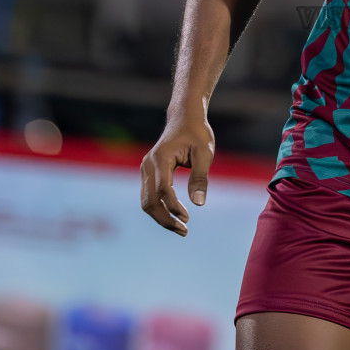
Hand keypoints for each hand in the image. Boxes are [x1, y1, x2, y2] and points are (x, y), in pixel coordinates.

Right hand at [139, 117, 215, 236]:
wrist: (185, 118)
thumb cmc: (197, 134)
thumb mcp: (204, 153)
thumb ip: (200, 178)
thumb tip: (198, 204)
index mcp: (160, 158)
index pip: (162, 189)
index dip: (173, 206)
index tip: (187, 218)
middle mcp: (148, 165)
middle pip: (149, 200)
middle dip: (164, 219)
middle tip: (184, 231)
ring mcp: (146, 169)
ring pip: (146, 201)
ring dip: (161, 217)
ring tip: (181, 228)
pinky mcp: (148, 173)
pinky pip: (149, 196)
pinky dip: (160, 208)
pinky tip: (174, 216)